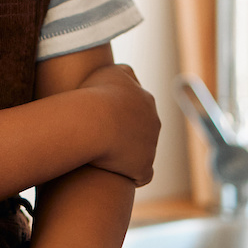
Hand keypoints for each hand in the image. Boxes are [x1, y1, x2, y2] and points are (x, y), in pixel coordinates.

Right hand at [79, 63, 159, 185]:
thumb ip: (122, 74)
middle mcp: (153, 122)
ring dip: (125, 155)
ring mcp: (151, 146)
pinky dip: (130, 175)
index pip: (137, 108)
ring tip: (100, 157)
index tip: (101, 118)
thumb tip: (124, 77)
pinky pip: (141, 175)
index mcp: (146, 99)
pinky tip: (113, 174)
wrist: (94, 121)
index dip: (119, 114)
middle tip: (100, 138)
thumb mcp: (109, 72)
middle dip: (125, 134)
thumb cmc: (95, 94)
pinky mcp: (144, 167)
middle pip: (141, 131)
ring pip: (141, 153)